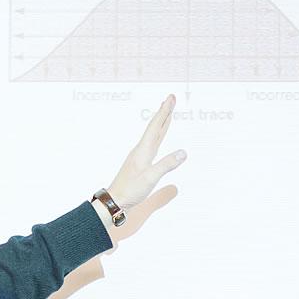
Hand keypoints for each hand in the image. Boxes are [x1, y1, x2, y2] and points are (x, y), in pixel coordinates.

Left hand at [104, 95, 186, 211]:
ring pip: (154, 135)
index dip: (164, 112)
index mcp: (143, 150)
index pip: (156, 126)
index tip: (171, 98)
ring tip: (167, 114)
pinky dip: (158, 136)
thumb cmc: (130, 190)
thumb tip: (183, 153)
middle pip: (155, 127)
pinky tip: (158, 138)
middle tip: (171, 99)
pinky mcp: (141, 164)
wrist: (115, 200)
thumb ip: (167, 164)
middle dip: (164, 113)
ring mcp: (140, 156)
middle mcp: (141, 150)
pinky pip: (152, 144)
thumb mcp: (151, 177)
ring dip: (161, 123)